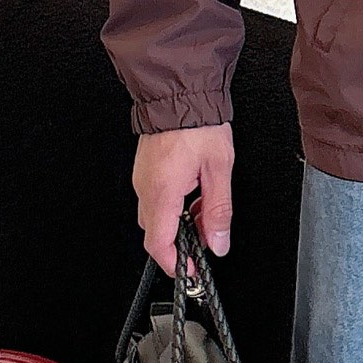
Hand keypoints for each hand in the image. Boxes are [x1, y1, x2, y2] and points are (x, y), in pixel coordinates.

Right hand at [132, 121, 233, 279]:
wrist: (180, 92)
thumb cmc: (197, 123)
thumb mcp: (219, 168)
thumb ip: (218, 209)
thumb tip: (219, 241)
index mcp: (162, 192)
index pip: (159, 245)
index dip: (175, 264)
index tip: (191, 270)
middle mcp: (145, 187)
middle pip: (157, 233)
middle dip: (182, 241)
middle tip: (207, 235)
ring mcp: (142, 177)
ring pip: (157, 215)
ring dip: (180, 220)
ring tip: (205, 206)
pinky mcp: (145, 168)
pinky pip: (156, 197)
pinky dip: (175, 204)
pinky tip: (194, 192)